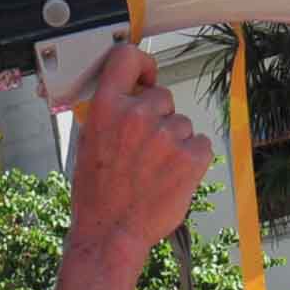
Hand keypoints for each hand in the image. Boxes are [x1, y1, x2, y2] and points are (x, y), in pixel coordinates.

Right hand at [60, 45, 209, 256]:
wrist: (111, 232)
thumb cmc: (97, 194)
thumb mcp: (88, 142)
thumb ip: (110, 113)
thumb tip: (131, 96)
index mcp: (106, 107)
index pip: (128, 57)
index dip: (142, 64)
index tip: (146, 77)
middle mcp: (136, 115)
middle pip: (163, 97)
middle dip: (158, 118)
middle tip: (144, 149)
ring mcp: (166, 135)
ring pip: (183, 124)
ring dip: (175, 142)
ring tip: (154, 170)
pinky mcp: (191, 156)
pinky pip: (201, 144)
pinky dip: (192, 159)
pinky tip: (172, 177)